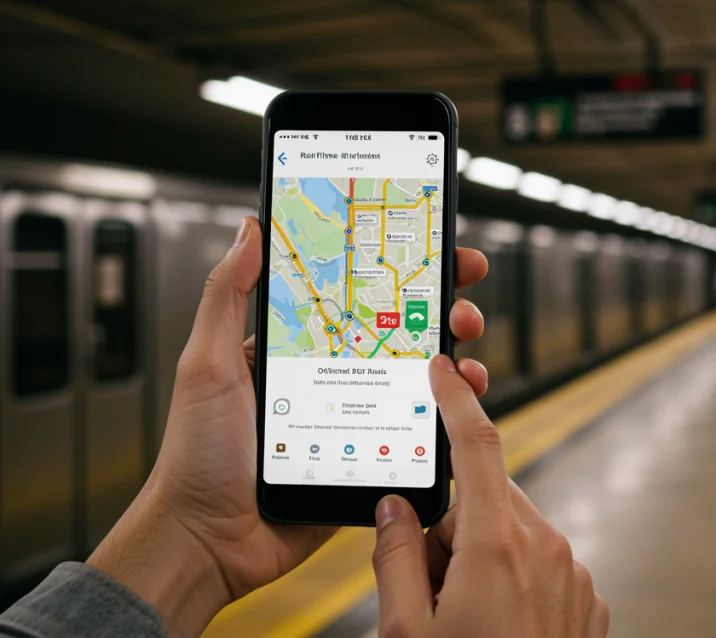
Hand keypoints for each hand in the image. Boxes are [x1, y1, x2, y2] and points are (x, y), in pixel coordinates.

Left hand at [87, 217, 490, 635]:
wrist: (208, 539)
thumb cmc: (197, 454)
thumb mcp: (207, 363)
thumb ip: (227, 295)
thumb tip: (250, 228)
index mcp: (300, 348)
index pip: (359, 296)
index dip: (401, 272)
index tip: (438, 251)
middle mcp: (336, 378)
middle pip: (405, 333)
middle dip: (445, 311)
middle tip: (462, 306)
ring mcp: (358, 419)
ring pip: (423, 381)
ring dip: (457, 362)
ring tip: (465, 359)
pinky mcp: (372, 461)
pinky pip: (421, 435)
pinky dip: (449, 416)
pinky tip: (459, 404)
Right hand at [370, 355, 608, 637]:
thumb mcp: (404, 632)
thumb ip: (396, 557)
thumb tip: (395, 509)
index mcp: (499, 545)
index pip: (479, 446)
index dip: (457, 399)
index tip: (444, 368)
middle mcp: (548, 549)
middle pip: (489, 502)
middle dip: (452, 526)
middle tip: (424, 585)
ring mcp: (574, 576)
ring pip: (514, 536)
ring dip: (482, 558)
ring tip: (459, 619)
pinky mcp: (588, 602)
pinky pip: (542, 568)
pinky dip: (513, 583)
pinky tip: (494, 630)